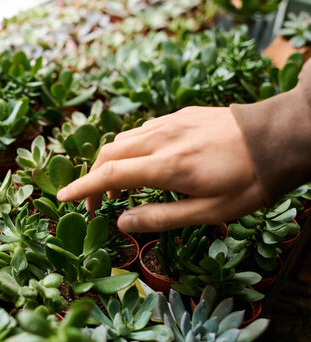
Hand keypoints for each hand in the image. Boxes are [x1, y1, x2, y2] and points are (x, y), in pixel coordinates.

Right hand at [56, 106, 265, 231]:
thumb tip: (123, 224)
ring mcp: (170, 122)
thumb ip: (161, 218)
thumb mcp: (210, 212)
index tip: (63, 199)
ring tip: (120, 188)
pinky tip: (145, 164)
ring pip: (124, 139)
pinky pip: (143, 130)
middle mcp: (162, 139)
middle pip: (109, 153)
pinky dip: (131, 149)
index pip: (110, 174)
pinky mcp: (180, 115)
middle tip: (96, 203)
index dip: (82, 188)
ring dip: (112, 163)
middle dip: (93, 178)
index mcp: (168, 166)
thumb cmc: (250, 181)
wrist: (281, 135)